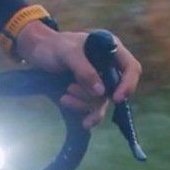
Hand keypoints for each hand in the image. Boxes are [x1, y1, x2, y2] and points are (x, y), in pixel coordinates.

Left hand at [12, 23, 142, 129]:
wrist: (38, 52)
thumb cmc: (54, 46)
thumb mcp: (68, 53)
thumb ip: (84, 70)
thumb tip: (101, 92)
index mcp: (111, 50)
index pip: (131, 68)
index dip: (128, 84)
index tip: (116, 98)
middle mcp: (109, 67)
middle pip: (115, 89)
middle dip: (93, 96)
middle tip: (70, 89)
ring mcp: (100, 81)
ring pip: (102, 101)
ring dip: (84, 104)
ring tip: (65, 97)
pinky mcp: (89, 93)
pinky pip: (95, 109)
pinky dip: (86, 113)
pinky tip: (82, 122)